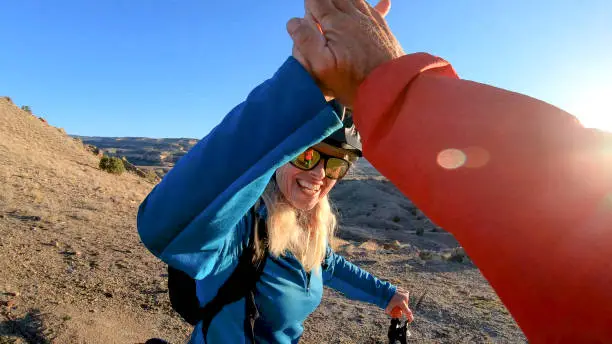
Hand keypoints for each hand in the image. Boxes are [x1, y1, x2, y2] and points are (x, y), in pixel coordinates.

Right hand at [287, 0, 403, 106]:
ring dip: (341, 1)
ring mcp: (370, 20)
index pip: (315, 2)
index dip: (309, 8)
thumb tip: (294, 21)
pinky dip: (375, 4)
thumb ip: (305, 41)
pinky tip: (385, 1)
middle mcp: (353, 16)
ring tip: (334, 6)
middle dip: (323, 3)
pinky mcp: (382, 27)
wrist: (391, 88)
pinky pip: (374, 8)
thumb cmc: (353, 81)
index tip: (308, 21)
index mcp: (336, 23)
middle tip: (318, 16)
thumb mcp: (322, 67)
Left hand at [385, 288, 413, 321]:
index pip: (408, 312)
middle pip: (405, 307)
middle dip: (402, 308)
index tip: (410, 320)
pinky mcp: (405, 291)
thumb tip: (393, 316)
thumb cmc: (386, 298)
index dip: (409, 317)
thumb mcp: (387, 308)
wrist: (385, 290)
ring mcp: (405, 294)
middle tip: (396, 307)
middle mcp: (405, 298)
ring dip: (402, 303)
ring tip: (396, 300)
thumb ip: (391, 313)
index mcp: (402, 303)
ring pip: (405, 302)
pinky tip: (398, 297)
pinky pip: (405, 297)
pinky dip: (402, 298)